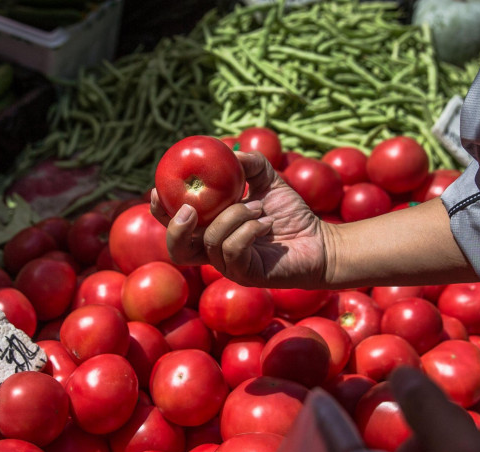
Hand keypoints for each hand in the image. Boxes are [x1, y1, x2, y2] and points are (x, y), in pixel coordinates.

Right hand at [150, 151, 328, 287]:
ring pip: (210, 241)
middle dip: (176, 228)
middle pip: (177, 249)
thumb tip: (227, 150)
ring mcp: (229, 266)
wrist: (320, 242)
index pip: (175, 226)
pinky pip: (232, 249)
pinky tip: (266, 222)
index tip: (159, 188)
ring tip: (258, 207)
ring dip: (233, 216)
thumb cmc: (291, 213)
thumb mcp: (267, 181)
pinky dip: (248, 229)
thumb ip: (248, 164)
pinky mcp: (246, 274)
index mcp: (211, 230)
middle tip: (189, 208)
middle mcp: (215, 252)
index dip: (160, 211)